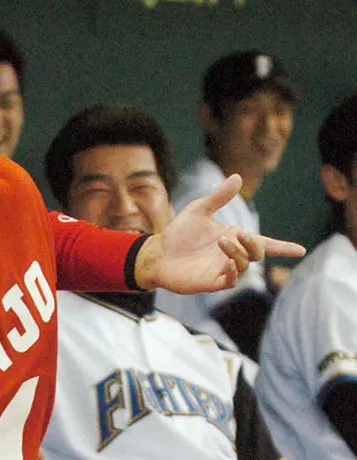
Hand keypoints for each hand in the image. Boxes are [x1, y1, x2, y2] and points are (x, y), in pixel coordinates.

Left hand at [134, 174, 305, 294]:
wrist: (157, 252)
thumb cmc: (179, 233)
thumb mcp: (199, 210)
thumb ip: (218, 197)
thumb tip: (237, 177)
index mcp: (234, 238)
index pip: (264, 243)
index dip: (283, 247)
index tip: (301, 249)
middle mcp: (231, 255)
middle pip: (257, 253)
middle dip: (254, 244)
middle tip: (240, 234)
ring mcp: (221, 270)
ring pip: (243, 265)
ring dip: (237, 253)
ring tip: (221, 242)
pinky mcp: (210, 282)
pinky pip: (229, 281)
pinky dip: (232, 272)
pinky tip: (225, 263)